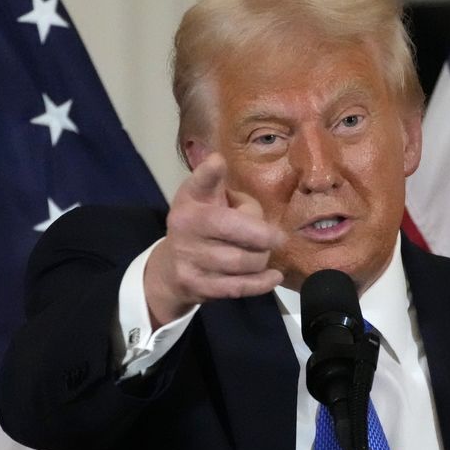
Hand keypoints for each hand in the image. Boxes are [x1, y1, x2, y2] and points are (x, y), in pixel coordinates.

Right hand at [143, 153, 285, 327]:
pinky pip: (238, 287)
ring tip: (264, 255)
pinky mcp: (196, 286)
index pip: (198, 183)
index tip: (218, 161)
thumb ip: (233, 197)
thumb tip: (253, 213)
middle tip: (278, 238)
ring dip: (261, 259)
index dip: (208, 173)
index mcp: (190, 200)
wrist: (170, 269)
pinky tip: (274, 277)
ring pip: (242, 261)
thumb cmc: (202, 226)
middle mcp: (184, 226)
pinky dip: (261, 283)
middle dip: (263, 234)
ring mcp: (188, 258)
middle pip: (233, 227)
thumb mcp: (208, 201)